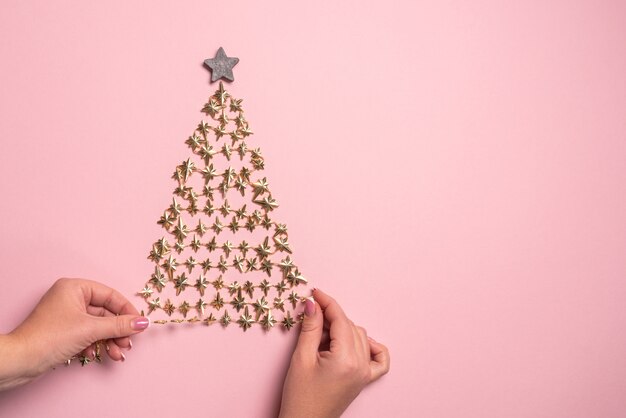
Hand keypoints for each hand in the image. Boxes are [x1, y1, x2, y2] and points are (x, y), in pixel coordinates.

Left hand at [0, 278, 149, 390]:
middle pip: (105, 313)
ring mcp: (67, 314)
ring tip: (116, 354)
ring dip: (109, 340)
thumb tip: (142, 322)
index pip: (110, 295)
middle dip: (117, 331)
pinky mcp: (64, 330)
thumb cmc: (50, 338)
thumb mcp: (90, 329)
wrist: (21, 361)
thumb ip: (119, 325)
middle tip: (127, 344)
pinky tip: (97, 354)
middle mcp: (71, 298)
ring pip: (98, 325)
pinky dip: (96, 344)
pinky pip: (88, 334)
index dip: (127, 310)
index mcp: (75, 288)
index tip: (139, 324)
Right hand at [279, 289, 389, 417]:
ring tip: (319, 337)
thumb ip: (310, 328)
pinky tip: (354, 342)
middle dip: (330, 317)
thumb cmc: (299, 397)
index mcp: (346, 359)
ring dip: (342, 329)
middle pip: (350, 326)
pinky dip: (370, 345)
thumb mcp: (301, 358)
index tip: (315, 293)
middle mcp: (360, 365)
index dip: (327, 303)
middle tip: (310, 316)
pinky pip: (378, 358)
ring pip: (360, 336)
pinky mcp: (364, 380)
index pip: (340, 320)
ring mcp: (365, 373)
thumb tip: (313, 305)